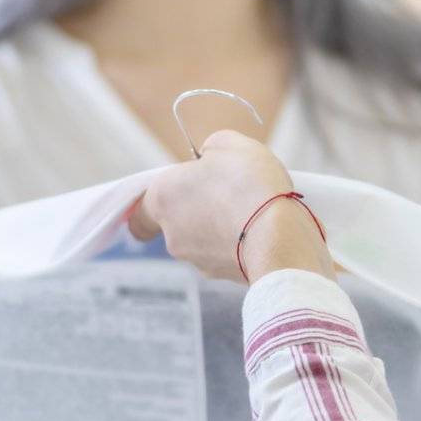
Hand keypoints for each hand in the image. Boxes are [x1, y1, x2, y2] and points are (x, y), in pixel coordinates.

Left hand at [129, 130, 333, 282]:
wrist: (280, 237)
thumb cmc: (249, 186)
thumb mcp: (230, 144)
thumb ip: (211, 148)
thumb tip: (209, 158)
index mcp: (162, 197)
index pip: (140, 211)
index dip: (159, 200)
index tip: (179, 193)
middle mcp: (172, 234)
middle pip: (177, 221)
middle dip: (199, 209)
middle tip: (228, 193)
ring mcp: (196, 260)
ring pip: (202, 241)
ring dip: (220, 228)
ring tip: (252, 212)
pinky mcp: (222, 276)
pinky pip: (226, 256)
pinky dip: (238, 245)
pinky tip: (262, 231)